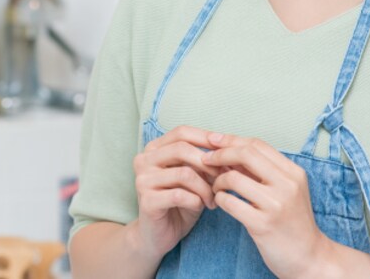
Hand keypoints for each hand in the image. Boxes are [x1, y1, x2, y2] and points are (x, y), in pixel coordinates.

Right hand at [130, 125, 220, 261]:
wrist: (158, 235)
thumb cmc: (179, 203)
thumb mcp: (192, 177)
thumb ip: (202, 161)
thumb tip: (227, 148)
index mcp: (153, 149)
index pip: (181, 132)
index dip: (205, 138)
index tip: (227, 150)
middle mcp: (143, 160)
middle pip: (182, 148)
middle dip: (209, 163)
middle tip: (224, 178)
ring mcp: (142, 180)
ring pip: (184, 173)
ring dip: (206, 187)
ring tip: (213, 199)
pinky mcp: (147, 201)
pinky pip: (180, 195)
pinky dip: (197, 201)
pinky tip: (201, 207)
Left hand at [203, 133, 333, 278]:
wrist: (309, 257)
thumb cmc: (292, 222)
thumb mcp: (286, 190)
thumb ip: (262, 172)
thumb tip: (228, 152)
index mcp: (294, 173)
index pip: (257, 144)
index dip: (231, 140)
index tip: (213, 141)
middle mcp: (287, 185)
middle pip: (245, 154)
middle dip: (220, 154)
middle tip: (205, 160)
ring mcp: (276, 205)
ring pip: (233, 178)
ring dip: (217, 181)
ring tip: (216, 187)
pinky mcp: (263, 225)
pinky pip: (230, 203)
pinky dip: (219, 199)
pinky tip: (220, 202)